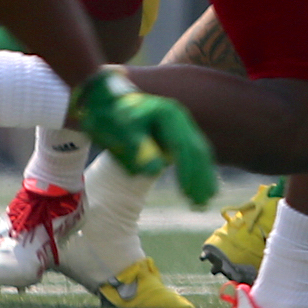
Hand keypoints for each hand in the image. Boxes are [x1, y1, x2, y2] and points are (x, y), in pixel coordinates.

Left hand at [70, 66, 216, 205]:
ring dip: (201, 177)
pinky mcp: (177, 135)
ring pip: (198, 153)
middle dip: (199, 177)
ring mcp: (180, 126)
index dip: (186, 170)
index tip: (187, 192)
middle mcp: (179, 119)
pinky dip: (197, 172)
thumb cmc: (111, 117)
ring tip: (203, 201)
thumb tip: (155, 169)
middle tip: (201, 202)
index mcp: (168, 114)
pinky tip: (202, 188)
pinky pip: (192, 155)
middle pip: (195, 150)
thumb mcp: (119, 131)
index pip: (182, 146)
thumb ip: (136, 147)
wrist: (105, 104)